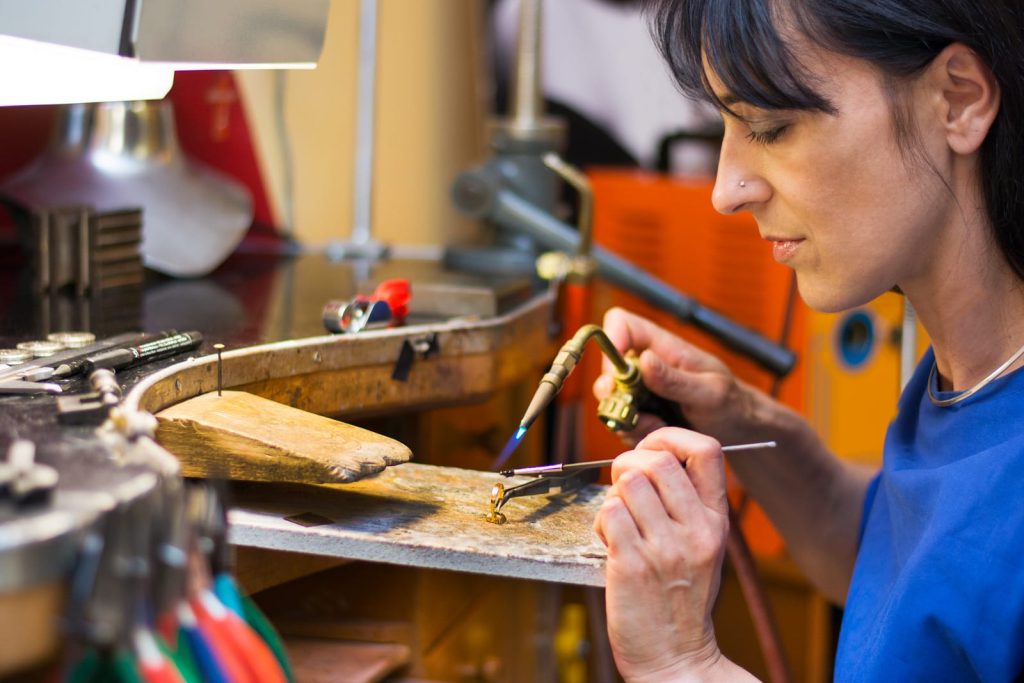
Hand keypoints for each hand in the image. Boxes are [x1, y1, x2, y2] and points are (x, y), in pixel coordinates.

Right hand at [594, 308, 751, 442]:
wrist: (738, 430)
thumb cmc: (730, 402)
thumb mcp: (710, 392)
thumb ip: (675, 379)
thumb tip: (643, 360)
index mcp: (662, 345)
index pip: (621, 323)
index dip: (610, 340)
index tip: (616, 372)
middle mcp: (644, 365)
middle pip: (606, 369)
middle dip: (613, 394)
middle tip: (633, 411)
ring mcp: (640, 391)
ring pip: (610, 402)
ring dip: (627, 420)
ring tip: (658, 426)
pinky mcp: (639, 414)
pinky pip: (621, 424)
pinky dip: (635, 434)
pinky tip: (658, 434)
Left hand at [594, 427, 729, 681]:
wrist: (676, 658)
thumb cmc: (681, 599)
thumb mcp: (703, 547)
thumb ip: (686, 504)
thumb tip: (649, 457)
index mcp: (716, 521)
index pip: (706, 450)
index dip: (669, 437)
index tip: (650, 449)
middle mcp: (695, 530)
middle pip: (656, 460)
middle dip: (628, 463)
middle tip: (622, 486)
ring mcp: (665, 548)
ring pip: (627, 484)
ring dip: (613, 497)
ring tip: (619, 523)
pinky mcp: (632, 564)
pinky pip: (608, 514)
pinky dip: (600, 524)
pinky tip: (609, 544)